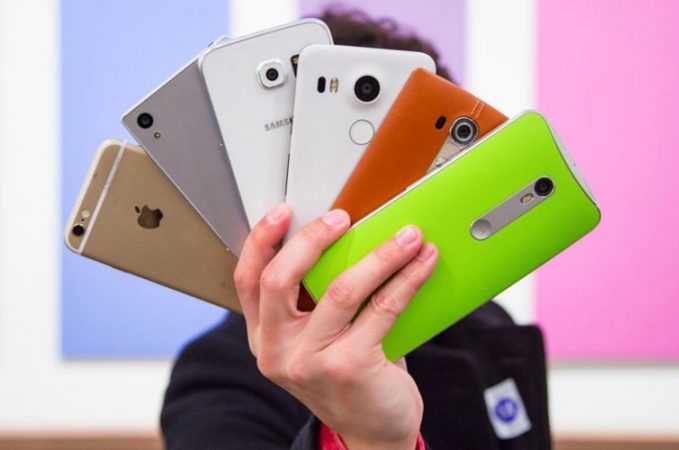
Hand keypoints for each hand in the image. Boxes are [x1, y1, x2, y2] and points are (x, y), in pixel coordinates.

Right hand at [234, 204, 437, 449]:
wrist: (372, 432)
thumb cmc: (347, 376)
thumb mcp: (317, 339)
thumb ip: (316, 300)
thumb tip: (351, 241)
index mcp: (264, 337)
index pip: (247, 280)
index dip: (261, 240)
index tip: (282, 212)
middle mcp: (278, 350)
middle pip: (280, 279)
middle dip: (311, 239)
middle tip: (342, 218)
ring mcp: (311, 362)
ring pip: (341, 290)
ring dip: (380, 255)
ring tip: (406, 236)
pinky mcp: (350, 368)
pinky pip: (382, 309)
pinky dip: (406, 279)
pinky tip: (421, 263)